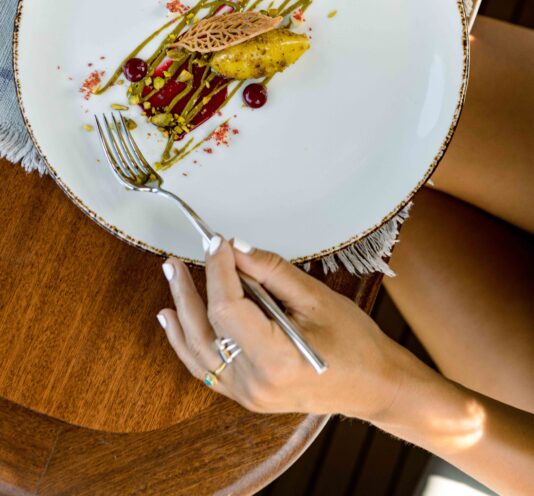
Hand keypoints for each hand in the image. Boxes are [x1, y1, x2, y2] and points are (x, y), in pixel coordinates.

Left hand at [157, 238, 407, 418]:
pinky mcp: (247, 395)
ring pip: (198, 351)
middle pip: (207, 328)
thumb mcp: (316, 298)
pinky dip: (186, 342)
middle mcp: (255, 383)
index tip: (217, 243)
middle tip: (177, 258)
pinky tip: (172, 321)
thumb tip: (236, 249)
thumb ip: (271, 272)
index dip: (218, 271)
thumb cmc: (355, 343)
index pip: (228, 308)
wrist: (374, 386)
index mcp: (275, 360)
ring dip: (181, 313)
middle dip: (191, 288)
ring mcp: (248, 394)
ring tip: (170, 279)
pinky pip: (206, 368)